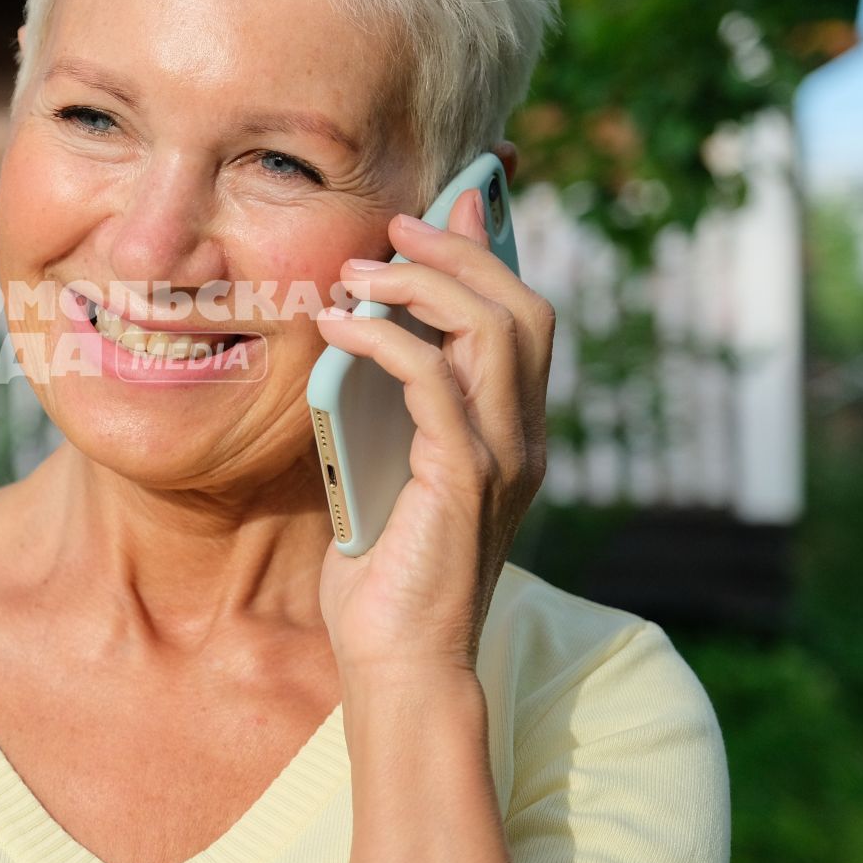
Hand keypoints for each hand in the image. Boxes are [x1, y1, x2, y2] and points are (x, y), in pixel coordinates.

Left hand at [311, 187, 555, 678]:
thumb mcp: (384, 467)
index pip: (524, 316)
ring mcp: (502, 459)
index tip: (451, 198)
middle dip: (461, 249)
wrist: (397, 663)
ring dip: (422, 284)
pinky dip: (385, 340)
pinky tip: (337, 325)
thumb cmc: (383, 572)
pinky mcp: (465, 482)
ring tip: (358, 271)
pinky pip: (434, 383)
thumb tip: (357, 330)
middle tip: (394, 226)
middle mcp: (522, 437)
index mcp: (511, 430)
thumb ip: (389, 407)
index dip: (494, 249)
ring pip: (492, 331)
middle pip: (522, 307)